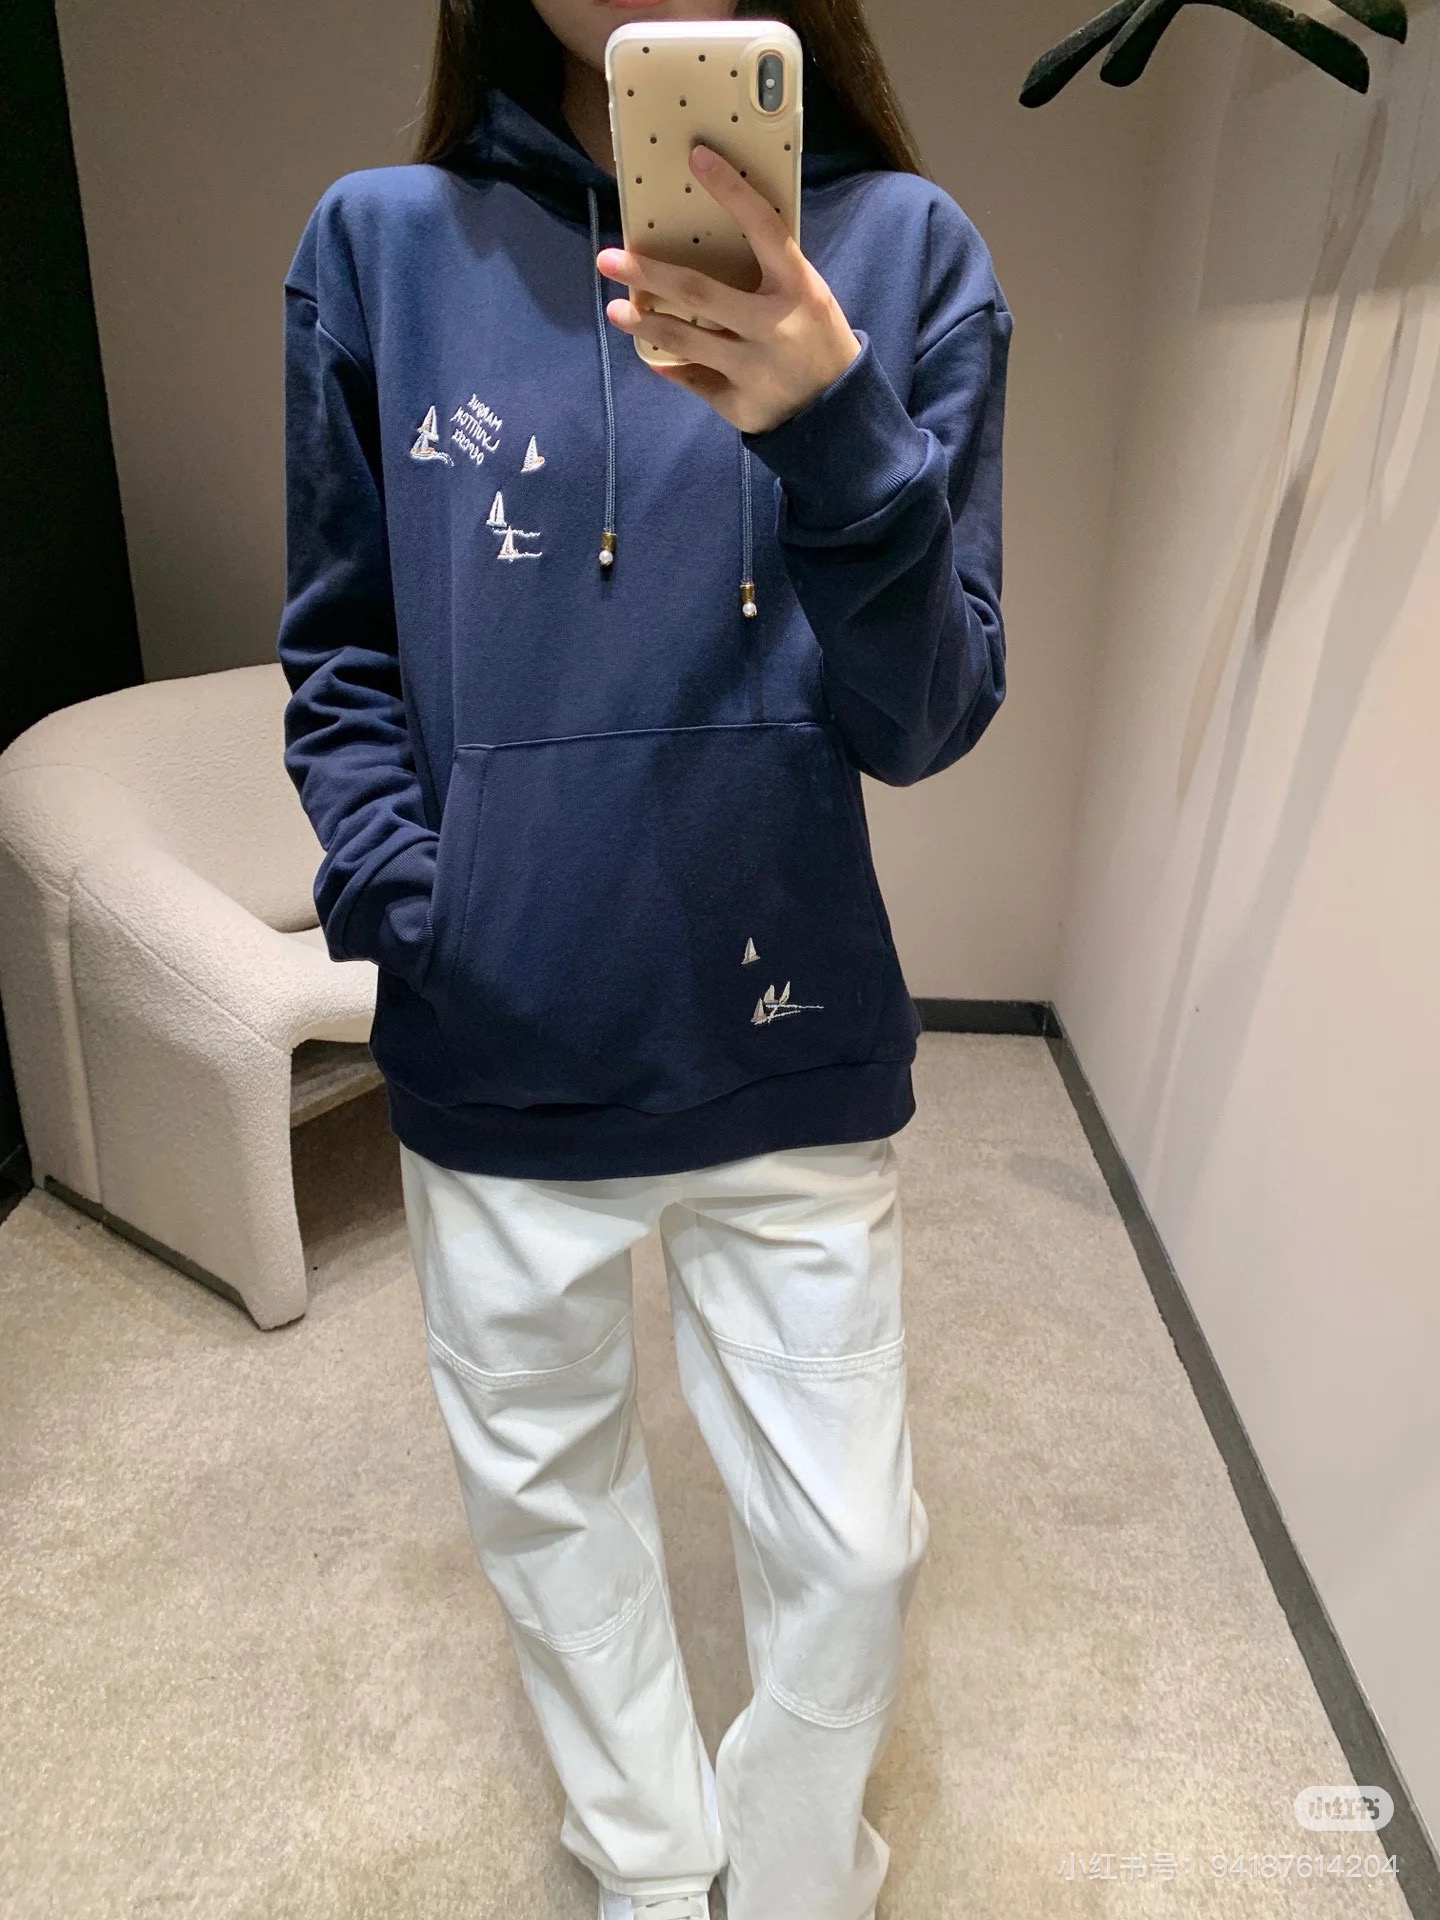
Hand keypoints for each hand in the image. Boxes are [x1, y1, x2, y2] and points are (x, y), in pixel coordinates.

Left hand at [596, 143, 861, 434]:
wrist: (837, 412)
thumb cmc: (814, 338)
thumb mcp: (808, 297)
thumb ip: (768, 274)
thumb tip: (703, 243)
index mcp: (798, 288)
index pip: (763, 228)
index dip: (731, 190)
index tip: (697, 157)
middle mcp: (774, 327)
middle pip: (699, 292)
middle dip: (649, 273)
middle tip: (608, 258)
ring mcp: (754, 369)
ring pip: (685, 340)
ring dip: (644, 322)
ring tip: (616, 311)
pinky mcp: (739, 404)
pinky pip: (691, 378)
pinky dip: (670, 362)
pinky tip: (653, 350)